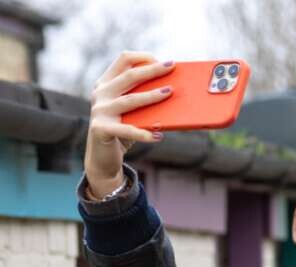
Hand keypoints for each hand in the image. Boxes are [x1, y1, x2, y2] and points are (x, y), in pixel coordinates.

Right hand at [85, 53, 170, 199]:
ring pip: (130, 100)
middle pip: (129, 75)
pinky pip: (127, 130)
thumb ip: (143, 98)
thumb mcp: (132, 111)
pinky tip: (158, 136)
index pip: (123, 60)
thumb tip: (174, 91)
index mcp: (106, 83)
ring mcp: (99, 110)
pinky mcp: (101, 129)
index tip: (163, 61)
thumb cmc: (123, 130)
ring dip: (151, 96)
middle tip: (172, 66)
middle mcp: (101, 93)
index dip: (143, 57)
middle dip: (152, 70)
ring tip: (169, 92)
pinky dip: (144, 133)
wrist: (103, 158)